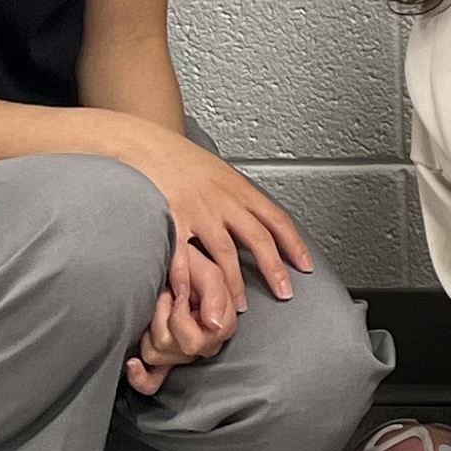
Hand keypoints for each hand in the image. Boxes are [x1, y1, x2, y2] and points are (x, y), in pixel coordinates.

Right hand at [108, 123, 314, 316]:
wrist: (145, 144)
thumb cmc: (180, 160)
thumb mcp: (219, 173)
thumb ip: (236, 199)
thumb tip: (255, 222)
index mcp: (238, 188)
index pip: (276, 218)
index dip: (294, 244)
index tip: (306, 265)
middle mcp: (222, 200)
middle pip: (258, 238)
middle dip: (274, 269)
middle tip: (285, 293)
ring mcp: (197, 210)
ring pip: (225, 252)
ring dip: (234, 283)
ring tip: (240, 307)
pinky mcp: (170, 220)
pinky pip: (182, 254)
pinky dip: (188, 278)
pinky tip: (192, 296)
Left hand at [124, 241, 241, 394]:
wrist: (175, 259)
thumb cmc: (193, 263)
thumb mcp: (208, 270)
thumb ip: (215, 293)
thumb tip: (213, 324)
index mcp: (222, 327)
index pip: (197, 343)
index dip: (181, 317)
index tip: (179, 292)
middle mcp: (204, 345)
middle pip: (174, 350)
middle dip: (163, 317)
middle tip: (166, 294)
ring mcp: (181, 353)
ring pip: (157, 355)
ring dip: (151, 326)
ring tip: (158, 303)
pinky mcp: (162, 357)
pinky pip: (151, 382)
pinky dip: (140, 376)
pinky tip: (132, 363)